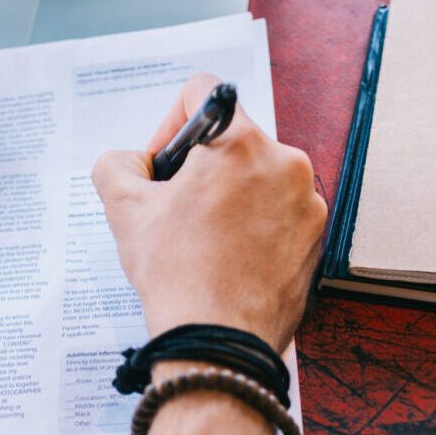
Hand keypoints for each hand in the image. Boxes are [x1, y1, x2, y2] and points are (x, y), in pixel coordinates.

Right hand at [92, 73, 326, 352]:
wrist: (219, 342)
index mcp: (240, 142)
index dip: (170, 124)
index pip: (202, 92)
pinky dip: (255, 225)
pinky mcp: (317, 237)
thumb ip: (118, 164)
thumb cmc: (177, 275)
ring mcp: (307, 202)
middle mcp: (284, 162)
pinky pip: (280, 212)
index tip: (163, 165)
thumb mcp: (124, 210)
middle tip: (177, 209)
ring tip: (204, 239)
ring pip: (258, 177)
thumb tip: (133, 162)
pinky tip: (230, 258)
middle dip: (201, 168)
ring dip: (230, 197)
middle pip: (233, 140)